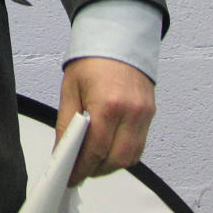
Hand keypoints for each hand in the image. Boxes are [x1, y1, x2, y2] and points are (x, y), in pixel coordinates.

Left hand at [56, 56, 155, 185]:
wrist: (118, 36)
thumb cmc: (92, 59)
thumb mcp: (70, 88)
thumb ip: (66, 122)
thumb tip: (61, 150)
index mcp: (108, 104)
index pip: (95, 150)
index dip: (82, 168)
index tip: (71, 177)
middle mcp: (130, 112)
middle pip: (116, 159)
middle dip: (97, 170)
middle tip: (80, 171)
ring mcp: (144, 114)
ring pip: (131, 157)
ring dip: (111, 165)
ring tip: (93, 162)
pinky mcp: (151, 114)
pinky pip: (140, 146)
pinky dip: (124, 154)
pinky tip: (109, 150)